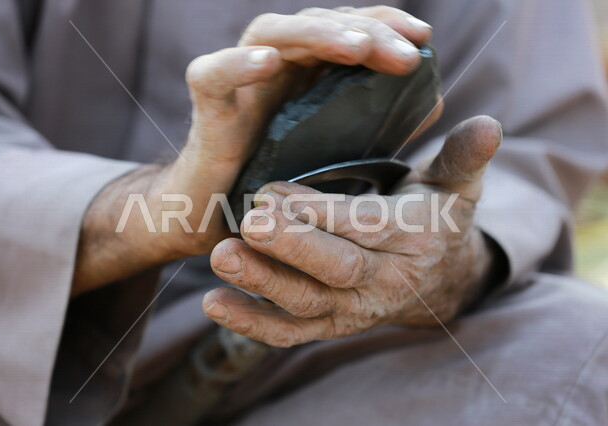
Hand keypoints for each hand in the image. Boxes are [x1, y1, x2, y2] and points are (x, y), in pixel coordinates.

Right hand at [73, 6, 432, 293]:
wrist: (221, 221)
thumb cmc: (279, 185)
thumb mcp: (342, 153)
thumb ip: (382, 124)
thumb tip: (433, 100)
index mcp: (307, 73)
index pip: (345, 31)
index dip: (383, 25)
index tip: (423, 38)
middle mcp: (274, 69)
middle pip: (316, 26)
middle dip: (364, 32)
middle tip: (406, 54)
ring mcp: (239, 84)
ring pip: (270, 33)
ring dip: (314, 36)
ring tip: (356, 48)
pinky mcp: (207, 110)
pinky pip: (212, 75)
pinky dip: (237, 64)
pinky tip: (269, 62)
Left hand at [203, 116, 502, 346]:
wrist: (437, 280)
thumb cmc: (436, 220)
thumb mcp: (455, 187)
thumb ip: (463, 157)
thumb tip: (489, 124)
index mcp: (414, 241)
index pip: (366, 226)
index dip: (322, 212)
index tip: (275, 191)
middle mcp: (385, 282)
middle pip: (336, 269)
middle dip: (292, 247)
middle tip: (250, 223)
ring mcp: (354, 310)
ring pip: (306, 303)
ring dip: (262, 283)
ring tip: (221, 256)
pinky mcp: (330, 325)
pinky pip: (289, 333)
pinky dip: (250, 324)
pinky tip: (213, 303)